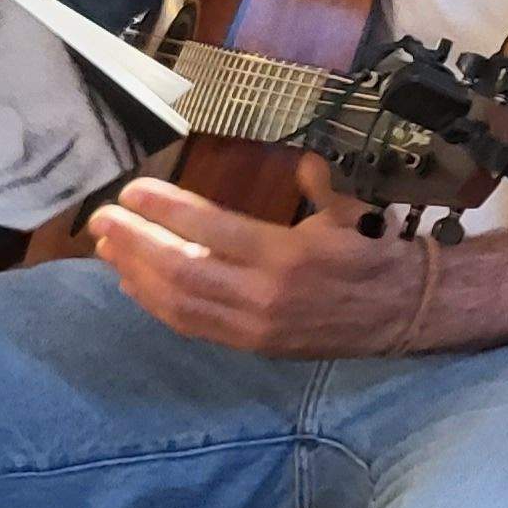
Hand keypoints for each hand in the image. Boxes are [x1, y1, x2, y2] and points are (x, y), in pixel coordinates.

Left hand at [90, 158, 424, 356]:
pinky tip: (135, 283)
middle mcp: (266, 295)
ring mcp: (255, 327)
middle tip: (101, 219)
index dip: (165, 210)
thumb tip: (299, 161)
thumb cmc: (376, 251)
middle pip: (181, 270)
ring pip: (179, 304)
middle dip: (134, 244)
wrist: (405, 312)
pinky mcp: (252, 345)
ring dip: (136, 274)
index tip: (132, 191)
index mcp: (289, 255)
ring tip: (107, 248)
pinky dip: (157, 304)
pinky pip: (193, 325)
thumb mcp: (349, 210)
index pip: (211, 230)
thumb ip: (315, 185)